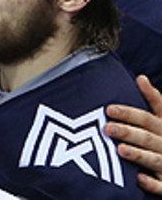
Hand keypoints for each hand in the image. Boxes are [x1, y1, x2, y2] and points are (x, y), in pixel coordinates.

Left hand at [106, 75, 161, 192]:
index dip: (130, 113)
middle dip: (128, 132)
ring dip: (138, 154)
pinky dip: (152, 183)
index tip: (109, 109)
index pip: (148, 117)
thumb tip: (140, 77)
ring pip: (154, 159)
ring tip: (120, 150)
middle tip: (106, 128)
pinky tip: (138, 179)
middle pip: (147, 136)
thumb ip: (154, 100)